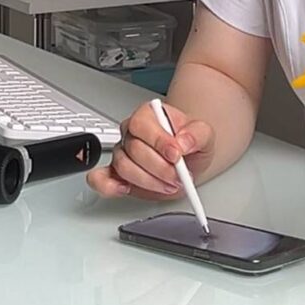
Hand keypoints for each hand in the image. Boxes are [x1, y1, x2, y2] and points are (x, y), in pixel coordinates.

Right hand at [87, 100, 214, 198]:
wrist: (188, 157)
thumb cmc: (189, 142)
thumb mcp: (204, 134)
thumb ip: (196, 134)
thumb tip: (183, 142)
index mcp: (148, 115)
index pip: (142, 124)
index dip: (159, 141)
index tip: (176, 156)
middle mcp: (131, 132)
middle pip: (134, 149)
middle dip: (159, 168)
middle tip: (178, 176)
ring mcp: (122, 153)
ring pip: (123, 167)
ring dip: (148, 181)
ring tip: (168, 185)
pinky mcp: (117, 174)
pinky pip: (101, 178)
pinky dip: (108, 186)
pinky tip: (124, 189)